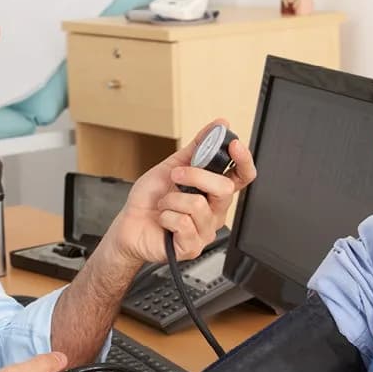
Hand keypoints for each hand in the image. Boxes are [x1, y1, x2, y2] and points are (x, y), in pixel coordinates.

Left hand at [106, 120, 256, 265]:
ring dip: (172, 200)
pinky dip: (166, 217)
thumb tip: (217, 125)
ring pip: (198, 205)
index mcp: (213, 191)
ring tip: (165, 206)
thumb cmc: (150, 199)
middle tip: (176, 177)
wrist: (129, 224)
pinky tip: (164, 221)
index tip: (233, 145)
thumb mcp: (171, 165)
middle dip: (194, 176)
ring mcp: (205, 230)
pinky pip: (184, 223)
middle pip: (224, 188)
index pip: (242, 176)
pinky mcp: (192, 246)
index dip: (243, 160)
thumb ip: (197, 147)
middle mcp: (214, 211)